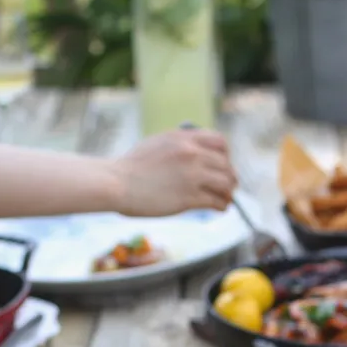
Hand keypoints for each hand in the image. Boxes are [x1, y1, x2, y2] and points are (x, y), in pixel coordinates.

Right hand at [112, 129, 238, 216]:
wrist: (116, 183)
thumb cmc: (131, 167)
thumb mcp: (157, 144)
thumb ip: (179, 145)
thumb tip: (195, 152)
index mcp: (184, 138)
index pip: (220, 142)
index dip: (226, 155)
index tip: (223, 165)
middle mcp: (192, 153)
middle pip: (226, 164)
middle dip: (229, 176)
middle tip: (227, 186)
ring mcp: (192, 175)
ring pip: (226, 183)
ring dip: (229, 193)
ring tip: (226, 200)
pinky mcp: (189, 197)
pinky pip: (216, 201)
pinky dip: (222, 205)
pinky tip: (220, 208)